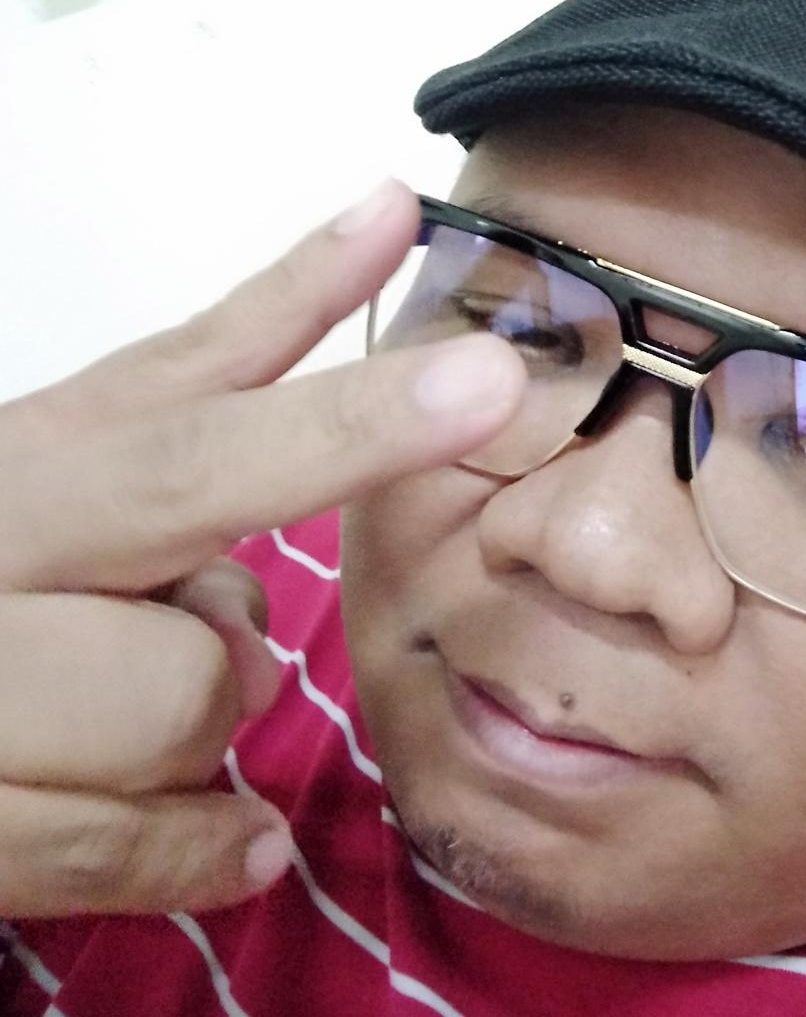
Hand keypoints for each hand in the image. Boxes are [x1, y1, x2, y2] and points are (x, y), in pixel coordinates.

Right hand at [0, 180, 523, 919]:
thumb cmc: (7, 540)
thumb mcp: (93, 427)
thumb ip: (244, 335)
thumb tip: (389, 211)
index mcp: (30, 469)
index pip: (199, 438)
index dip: (351, 422)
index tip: (492, 378)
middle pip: (195, 613)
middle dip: (251, 611)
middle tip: (238, 592)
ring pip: (181, 727)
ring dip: (201, 725)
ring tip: (131, 699)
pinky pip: (136, 858)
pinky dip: (198, 843)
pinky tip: (223, 826)